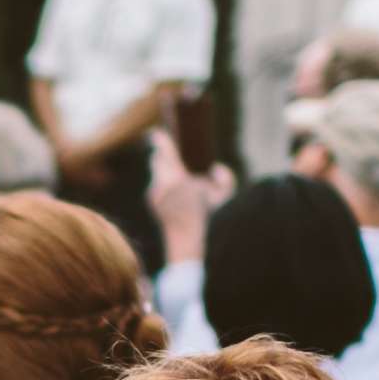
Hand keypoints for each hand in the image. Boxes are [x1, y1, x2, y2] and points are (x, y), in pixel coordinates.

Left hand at [147, 131, 227, 266]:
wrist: (189, 246)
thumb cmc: (209, 220)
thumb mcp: (224, 197)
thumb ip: (224, 179)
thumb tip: (216, 168)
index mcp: (177, 179)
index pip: (166, 153)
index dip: (161, 141)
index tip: (156, 133)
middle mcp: (162, 185)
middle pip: (158, 161)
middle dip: (164, 156)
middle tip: (171, 152)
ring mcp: (155, 195)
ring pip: (158, 173)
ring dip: (166, 171)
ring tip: (181, 176)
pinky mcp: (154, 202)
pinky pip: (157, 185)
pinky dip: (165, 184)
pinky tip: (177, 192)